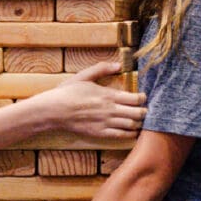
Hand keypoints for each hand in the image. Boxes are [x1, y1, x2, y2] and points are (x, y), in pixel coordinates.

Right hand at [31, 61, 146, 137]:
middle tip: (146, 109)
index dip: (143, 98)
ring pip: (131, 125)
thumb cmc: (68, 92)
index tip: (144, 96)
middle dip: (144, 111)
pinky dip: (130, 134)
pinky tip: (133, 132)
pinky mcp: (100, 133)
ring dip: (139, 123)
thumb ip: (102, 69)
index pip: (135, 98)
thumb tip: (118, 65)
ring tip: (141, 120)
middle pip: (137, 113)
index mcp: (108, 95)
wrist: (54, 111)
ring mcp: (106, 123)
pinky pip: (121, 136)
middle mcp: (110, 110)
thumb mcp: (84, 76)